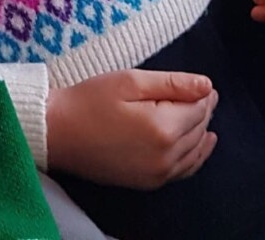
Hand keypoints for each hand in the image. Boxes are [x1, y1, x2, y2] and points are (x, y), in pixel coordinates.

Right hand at [45, 69, 219, 189]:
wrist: (57, 132)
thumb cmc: (89, 100)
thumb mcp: (130, 80)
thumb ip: (173, 83)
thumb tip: (207, 86)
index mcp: (163, 128)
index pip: (198, 109)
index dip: (203, 94)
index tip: (204, 84)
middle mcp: (165, 157)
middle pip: (199, 130)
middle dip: (203, 111)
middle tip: (203, 94)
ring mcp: (157, 174)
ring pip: (194, 151)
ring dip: (201, 132)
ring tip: (203, 114)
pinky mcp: (147, 183)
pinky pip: (182, 171)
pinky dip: (194, 156)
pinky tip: (200, 146)